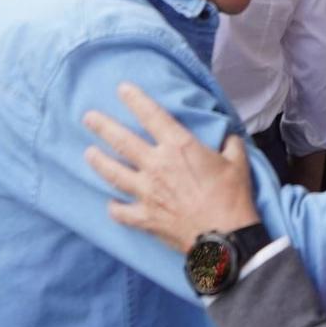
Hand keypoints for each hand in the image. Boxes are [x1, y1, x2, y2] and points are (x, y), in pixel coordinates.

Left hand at [83, 82, 259, 254]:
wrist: (223, 237)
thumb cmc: (232, 196)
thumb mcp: (238, 161)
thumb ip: (229, 144)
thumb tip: (227, 138)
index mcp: (179, 147)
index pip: (152, 116)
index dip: (136, 100)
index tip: (122, 89)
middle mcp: (156, 165)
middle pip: (122, 141)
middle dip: (103, 126)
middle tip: (88, 118)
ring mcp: (146, 192)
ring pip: (113, 173)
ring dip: (98, 162)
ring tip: (88, 153)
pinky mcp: (143, 217)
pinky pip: (120, 211)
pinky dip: (114, 206)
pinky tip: (110, 203)